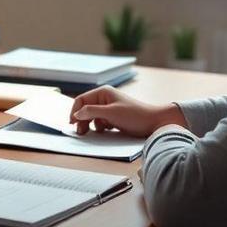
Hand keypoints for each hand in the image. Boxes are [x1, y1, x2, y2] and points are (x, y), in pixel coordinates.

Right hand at [70, 86, 186, 137]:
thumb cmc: (134, 115)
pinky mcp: (114, 117)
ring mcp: (109, 108)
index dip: (75, 112)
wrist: (154, 123)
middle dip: (81, 120)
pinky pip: (100, 122)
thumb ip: (92, 112)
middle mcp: (105, 99)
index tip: (72, 124)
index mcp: (103, 93)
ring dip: (90, 125)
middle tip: (81, 133)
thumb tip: (76, 114)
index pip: (81, 100)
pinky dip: (100, 127)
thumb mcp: (111, 113)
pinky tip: (106, 131)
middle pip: (85, 109)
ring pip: (92, 117)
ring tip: (92, 133)